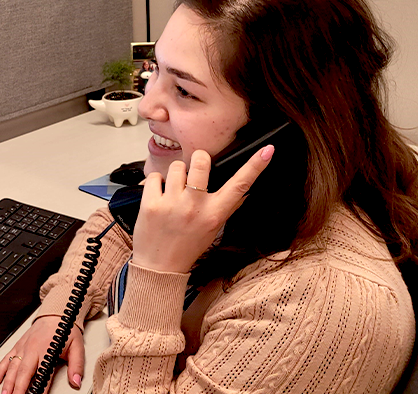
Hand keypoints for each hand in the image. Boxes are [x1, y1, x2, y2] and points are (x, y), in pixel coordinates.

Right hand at [0, 316, 84, 393]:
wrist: (55, 313)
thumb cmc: (64, 329)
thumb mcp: (77, 346)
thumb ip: (77, 365)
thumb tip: (76, 381)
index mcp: (47, 350)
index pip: (43, 374)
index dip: (41, 388)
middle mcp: (33, 349)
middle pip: (24, 372)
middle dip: (19, 388)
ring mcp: (23, 348)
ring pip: (12, 367)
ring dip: (8, 382)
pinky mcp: (17, 345)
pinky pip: (5, 359)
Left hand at [132, 145, 273, 272]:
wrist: (159, 267)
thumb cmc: (187, 247)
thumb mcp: (213, 230)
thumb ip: (225, 208)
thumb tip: (243, 190)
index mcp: (214, 214)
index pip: (240, 186)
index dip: (255, 166)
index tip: (267, 150)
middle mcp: (195, 206)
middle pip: (201, 161)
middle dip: (198, 159)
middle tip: (194, 170)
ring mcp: (172, 204)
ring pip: (176, 166)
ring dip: (176, 174)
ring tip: (174, 190)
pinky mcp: (151, 204)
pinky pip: (154, 176)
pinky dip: (155, 183)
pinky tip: (158, 195)